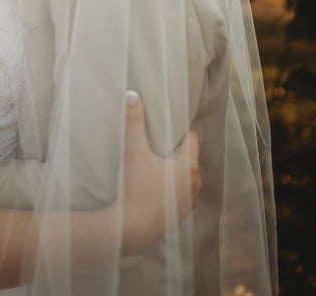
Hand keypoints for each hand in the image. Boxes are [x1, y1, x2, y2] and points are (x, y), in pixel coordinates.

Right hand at [120, 91, 200, 255]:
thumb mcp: (133, 150)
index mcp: (189, 168)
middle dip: (173, 150)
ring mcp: (189, 204)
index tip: (161, 129)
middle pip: (187, 157)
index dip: (176, 131)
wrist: (129, 230)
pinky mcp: (180, 217)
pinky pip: (180, 193)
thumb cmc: (133, 188)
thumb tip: (131, 94)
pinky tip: (153, 186)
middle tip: (154, 145)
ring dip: (172, 170)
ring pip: (184, 176)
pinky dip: (170, 187)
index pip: (190, 139)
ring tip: (152, 165)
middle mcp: (195, 186)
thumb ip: (134, 121)